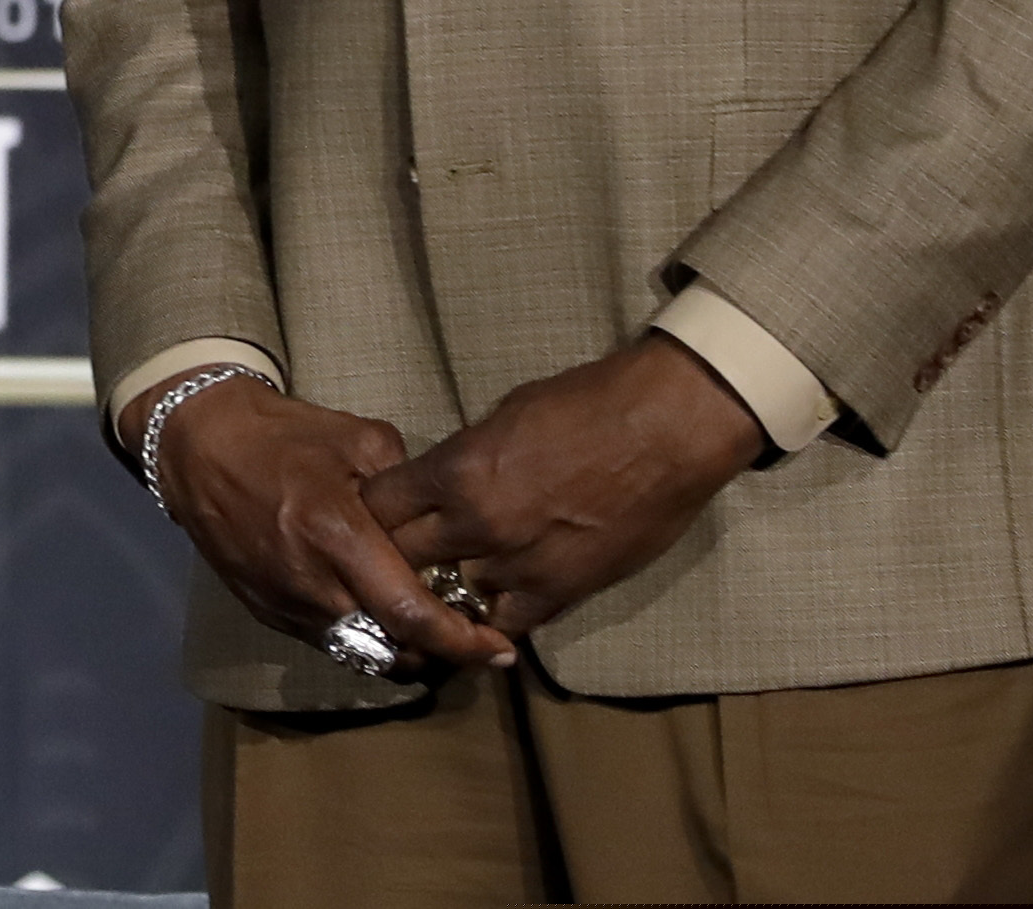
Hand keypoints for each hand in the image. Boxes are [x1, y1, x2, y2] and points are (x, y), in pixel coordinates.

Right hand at [128, 373, 515, 676]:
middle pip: (392, 650)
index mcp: (336, 535)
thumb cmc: (281, 435)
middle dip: (440, 655)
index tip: (498, 650)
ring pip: (361, 654)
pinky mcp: (265, 611)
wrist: (196, 444)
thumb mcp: (357, 439)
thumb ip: (408, 485)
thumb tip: (445, 518)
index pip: (410, 613)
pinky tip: (376, 612)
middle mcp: (311, 583)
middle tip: (471, 641)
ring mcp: (285, 604)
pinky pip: (328, 641)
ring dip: (401, 650)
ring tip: (428, 630)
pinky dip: (361, 638)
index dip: (460, 642)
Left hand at [363, 333, 765, 639]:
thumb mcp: (500, 418)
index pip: (378, 507)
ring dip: (440, 594)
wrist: (664, 429)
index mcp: (456, 471)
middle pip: (400, 560)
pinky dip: (491, 622)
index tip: (368, 515)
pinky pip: (508, 625)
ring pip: (449, 598)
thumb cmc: (584, 406)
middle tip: (388, 560)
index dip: (368, 513)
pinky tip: (482, 616)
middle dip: (390, 559)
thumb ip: (460, 459)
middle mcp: (477, 525)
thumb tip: (435, 484)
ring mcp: (519, 565)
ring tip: (433, 590)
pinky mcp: (562, 593)